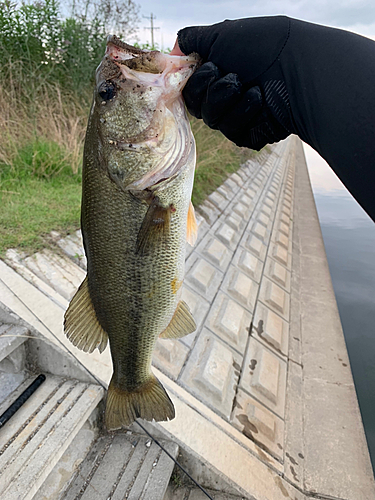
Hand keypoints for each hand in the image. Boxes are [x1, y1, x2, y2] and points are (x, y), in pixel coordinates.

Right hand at [170, 17, 294, 149]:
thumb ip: (192, 39)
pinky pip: (232, 131)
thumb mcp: (222, 33)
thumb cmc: (262, 47)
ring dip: (229, 99)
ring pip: (213, 120)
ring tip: (251, 86)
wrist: (297, 69)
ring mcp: (237, 117)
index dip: (192, 82)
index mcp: (216, 75)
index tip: (206, 69)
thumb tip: (175, 47)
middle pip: (196, 107)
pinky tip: (260, 99)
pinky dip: (245, 112)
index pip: (188, 88)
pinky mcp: (249, 134)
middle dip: (211, 89)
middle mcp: (224, 97)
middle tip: (231, 74)